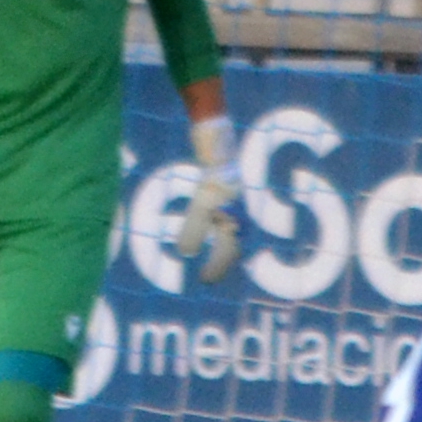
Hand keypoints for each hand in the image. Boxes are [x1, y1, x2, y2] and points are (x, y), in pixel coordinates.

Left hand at [171, 118, 241, 284]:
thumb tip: (185, 253)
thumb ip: (194, 229)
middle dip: (219, 263)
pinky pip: (216, 220)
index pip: (227, 253)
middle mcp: (237, 215)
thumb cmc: (213, 173)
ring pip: (224, 234)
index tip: (204, 282)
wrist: (216, 140)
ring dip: (217, 250)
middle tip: (207, 279)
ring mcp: (230, 204)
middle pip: (230, 246)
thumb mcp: (202, 203)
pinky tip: (203, 230)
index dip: (216, 269)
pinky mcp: (221, 194)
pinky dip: (208, 231)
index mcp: (237, 221)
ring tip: (208, 260)